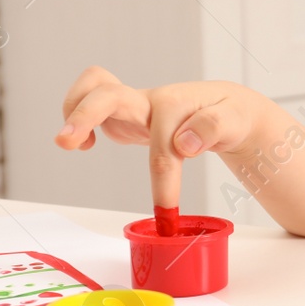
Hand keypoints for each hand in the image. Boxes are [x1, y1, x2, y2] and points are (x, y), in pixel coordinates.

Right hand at [55, 66, 268, 210]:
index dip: (164, 185)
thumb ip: (214, 127)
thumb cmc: (232, 116)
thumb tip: (183, 143)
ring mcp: (134, 105)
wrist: (228, 106)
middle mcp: (150, 101)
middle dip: (85, 115)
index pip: (164, 148)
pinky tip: (86, 142)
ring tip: (74, 143)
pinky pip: (91, 102)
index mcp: (177, 106)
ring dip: (74, 109)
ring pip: (94, 88)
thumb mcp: (238, 120)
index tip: (167, 217)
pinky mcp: (124, 114)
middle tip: (66, 142)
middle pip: (110, 95)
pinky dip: (78, 116)